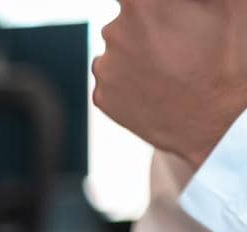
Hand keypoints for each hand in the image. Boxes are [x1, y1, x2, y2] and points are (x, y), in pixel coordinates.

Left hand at [94, 0, 246, 169]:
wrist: (215, 122)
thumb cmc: (227, 59)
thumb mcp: (227, 8)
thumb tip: (181, 1)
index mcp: (140, 5)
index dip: (148, 6)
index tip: (155, 12)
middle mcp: (114, 33)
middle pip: (125, 19)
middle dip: (147, 24)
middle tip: (175, 39)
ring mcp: (105, 68)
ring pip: (116, 49)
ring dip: (136, 53)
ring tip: (169, 65)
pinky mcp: (101, 97)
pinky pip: (111, 79)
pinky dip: (129, 80)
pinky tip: (156, 85)